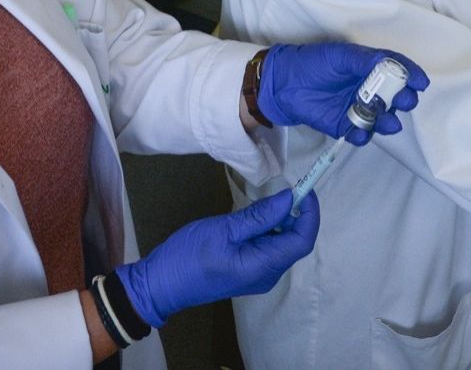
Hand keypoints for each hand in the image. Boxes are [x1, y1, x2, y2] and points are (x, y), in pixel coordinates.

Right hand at [114, 189, 318, 326]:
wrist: (161, 284)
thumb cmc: (189, 256)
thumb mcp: (224, 230)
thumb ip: (259, 216)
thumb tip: (289, 199)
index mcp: (264, 266)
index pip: (302, 240)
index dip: (309, 213)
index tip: (303, 188)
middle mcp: (268, 274)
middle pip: (295, 242)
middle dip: (296, 214)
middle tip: (285, 186)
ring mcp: (258, 274)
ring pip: (282, 243)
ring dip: (281, 220)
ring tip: (267, 198)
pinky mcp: (248, 270)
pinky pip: (268, 247)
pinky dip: (268, 228)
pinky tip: (254, 215)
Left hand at [258, 43, 428, 144]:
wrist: (284, 83)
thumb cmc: (313, 63)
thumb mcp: (340, 56)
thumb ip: (365, 61)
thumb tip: (391, 64)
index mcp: (369, 68)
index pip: (396, 70)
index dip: (411, 75)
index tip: (421, 82)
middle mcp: (367, 89)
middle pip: (394, 97)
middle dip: (404, 100)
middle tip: (404, 100)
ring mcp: (357, 108)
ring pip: (381, 118)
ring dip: (388, 121)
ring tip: (388, 121)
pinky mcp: (344, 125)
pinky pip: (360, 134)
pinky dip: (363, 135)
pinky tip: (359, 131)